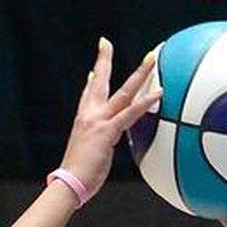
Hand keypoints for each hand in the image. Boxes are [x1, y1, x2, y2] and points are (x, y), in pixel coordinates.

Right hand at [56, 39, 159, 200]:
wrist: (68, 184)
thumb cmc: (77, 177)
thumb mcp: (85, 154)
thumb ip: (95, 143)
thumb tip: (101, 144)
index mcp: (82, 121)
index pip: (88, 94)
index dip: (92, 79)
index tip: (96, 69)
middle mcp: (89, 115)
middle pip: (99, 81)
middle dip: (103, 60)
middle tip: (105, 43)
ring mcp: (99, 121)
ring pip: (123, 92)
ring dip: (139, 74)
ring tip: (151, 59)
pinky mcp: (108, 131)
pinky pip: (130, 113)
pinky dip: (145, 103)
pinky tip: (158, 93)